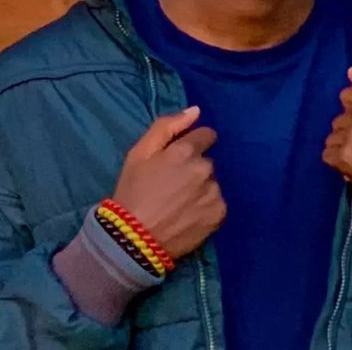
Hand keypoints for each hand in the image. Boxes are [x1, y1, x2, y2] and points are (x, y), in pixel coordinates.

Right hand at [113, 106, 225, 259]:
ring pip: (211, 182)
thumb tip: (196, 110)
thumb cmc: (133, 192)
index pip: (206, 135)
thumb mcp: (139, 153)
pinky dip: (206, 207)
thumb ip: (167, 126)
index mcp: (185, 151)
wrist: (133, 240)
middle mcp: (204, 168)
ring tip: (179, 203)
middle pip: (207, 161)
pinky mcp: (219, 214)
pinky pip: (216, 203)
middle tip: (173, 185)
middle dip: (194, 168)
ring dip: (201, 187)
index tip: (180, 158)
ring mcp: (214, 192)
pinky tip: (188, 215)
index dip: (194, 144)